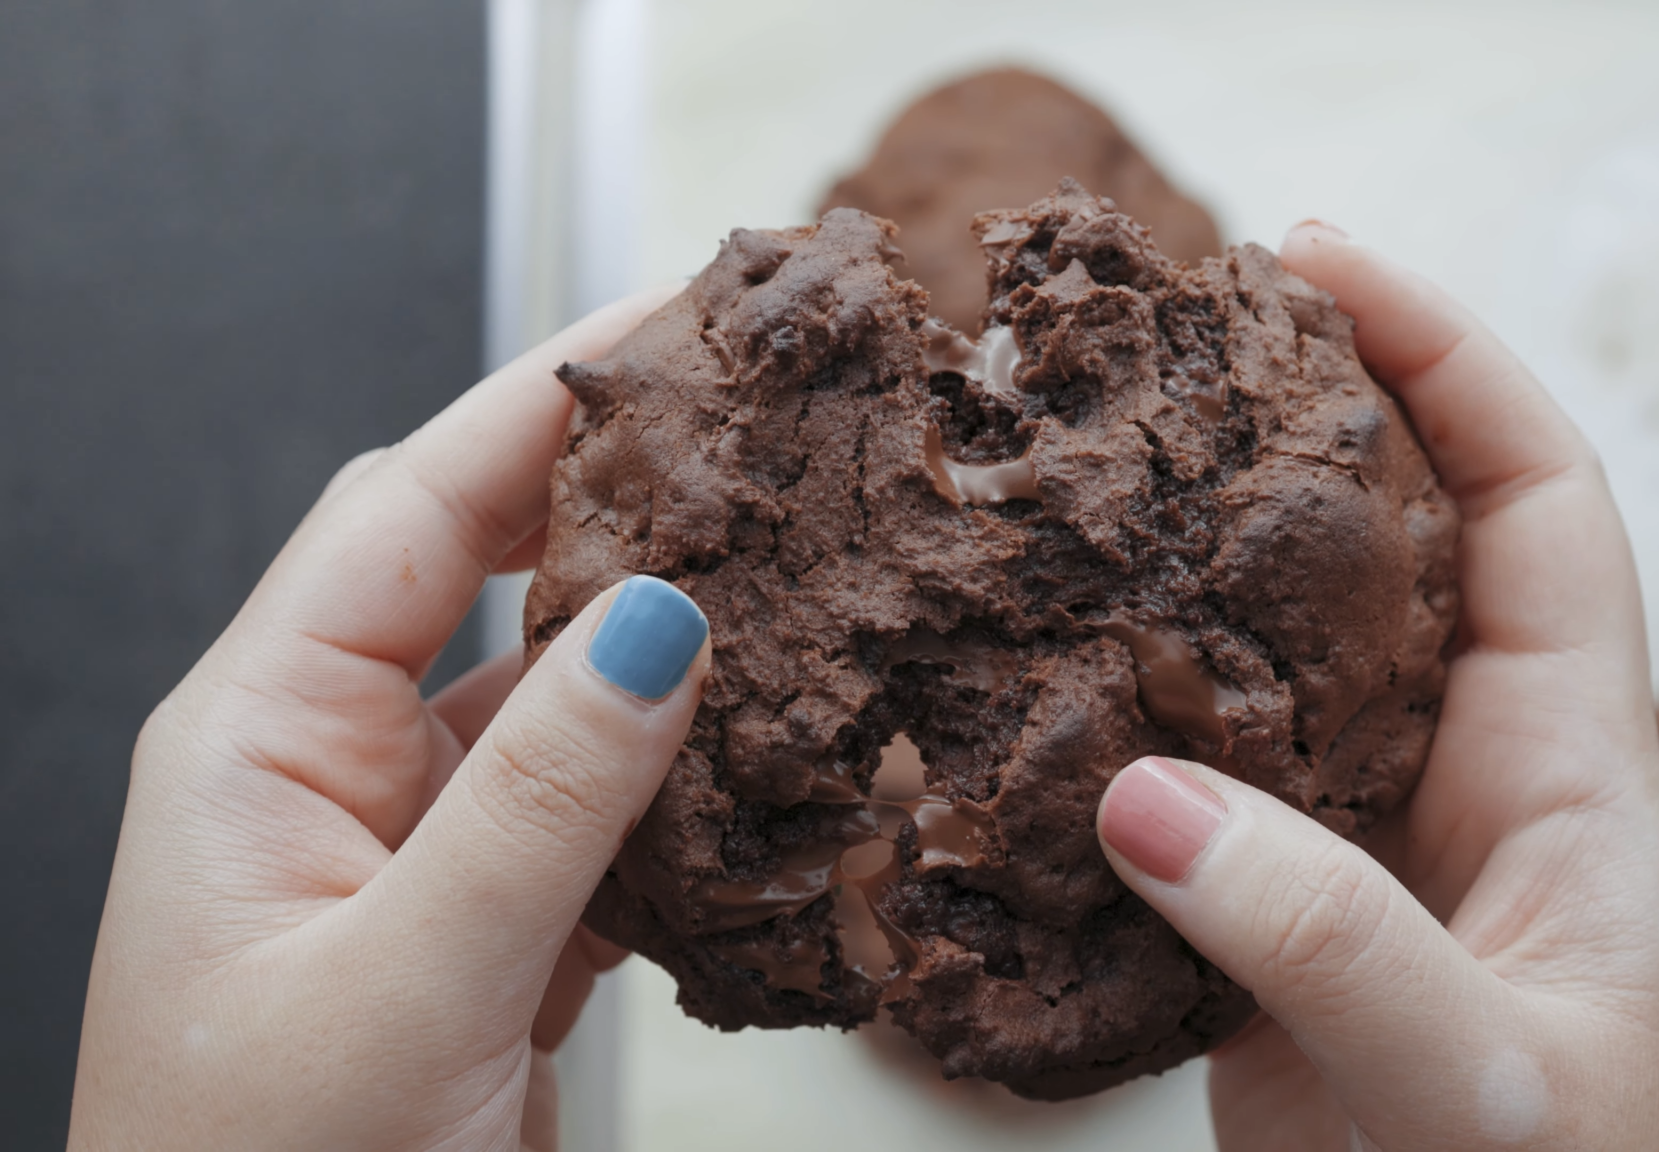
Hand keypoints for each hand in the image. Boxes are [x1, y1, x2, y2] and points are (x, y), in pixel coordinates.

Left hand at [70, 288, 711, 1150]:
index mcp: (257, 742)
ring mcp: (417, 851)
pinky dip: (685, 786)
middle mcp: (331, 772)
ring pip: (562, 698)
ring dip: (668, 646)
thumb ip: (539, 802)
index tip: (670, 318)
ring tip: (792, 570)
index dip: (542, 398)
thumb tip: (657, 621)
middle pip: (490, 572)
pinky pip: (603, 813)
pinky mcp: (490, 929)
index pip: (410, 510)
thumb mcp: (405, 986)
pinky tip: (763, 768)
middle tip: (755, 417)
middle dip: (620, 491)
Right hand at [1094, 224, 1658, 1149]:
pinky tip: (1019, 682)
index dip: (1449, 358)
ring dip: (1178, 553)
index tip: (1317, 265)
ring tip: (1067, 466)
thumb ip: (1331, 942)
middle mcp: (1458, 776)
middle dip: (1292, 411)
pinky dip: (1100, 715)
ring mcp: (1352, 844)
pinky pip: (1179, 780)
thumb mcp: (1486, 1081)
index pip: (1541, 498)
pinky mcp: (1260, 926)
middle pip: (1392, 533)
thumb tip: (1146, 796)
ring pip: (1265, 647)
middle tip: (1156, 331)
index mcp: (1567, 771)